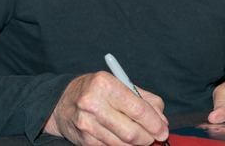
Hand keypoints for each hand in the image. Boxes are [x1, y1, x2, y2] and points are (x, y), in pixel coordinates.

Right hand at [44, 72, 168, 144]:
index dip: (155, 123)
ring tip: (141, 137)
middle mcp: (93, 103)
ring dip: (137, 143)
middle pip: (131, 131)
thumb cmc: (96, 91)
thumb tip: (162, 120)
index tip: (163, 129)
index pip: (138, 109)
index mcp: (105, 84)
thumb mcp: (120, 84)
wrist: (61, 102)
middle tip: (155, 137)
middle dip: (148, 137)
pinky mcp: (85, 140)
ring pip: (122, 143)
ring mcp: (87, 124)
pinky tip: (124, 138)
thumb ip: (144, 99)